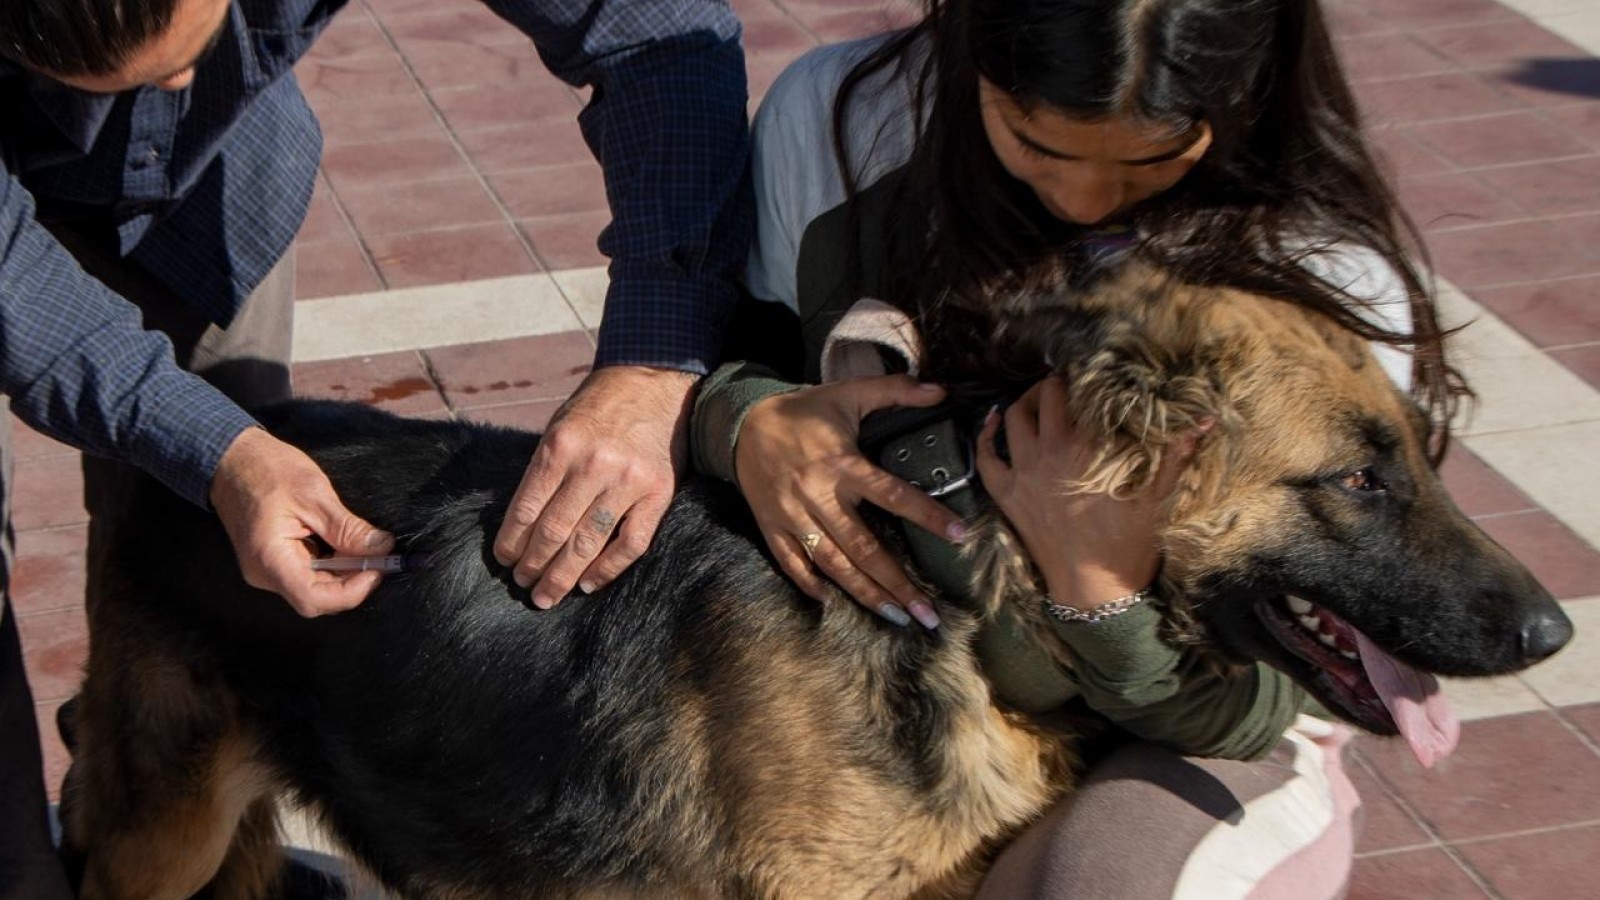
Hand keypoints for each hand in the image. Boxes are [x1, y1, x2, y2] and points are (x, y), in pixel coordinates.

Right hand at [210, 426, 395, 616]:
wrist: (232, 459)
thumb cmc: (267, 470)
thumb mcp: (314, 495)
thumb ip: (348, 528)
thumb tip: (383, 549)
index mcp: (270, 559)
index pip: (313, 598)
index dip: (352, 591)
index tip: (378, 568)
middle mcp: (265, 574)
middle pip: (317, 598)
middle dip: (353, 581)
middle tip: (380, 557)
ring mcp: (267, 570)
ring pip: (315, 589)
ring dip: (345, 573)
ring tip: (365, 548)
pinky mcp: (274, 563)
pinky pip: (308, 575)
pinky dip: (332, 565)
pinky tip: (346, 546)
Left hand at [494, 365, 694, 608]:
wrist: (653, 381)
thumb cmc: (599, 407)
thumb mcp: (559, 427)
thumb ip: (544, 471)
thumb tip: (522, 525)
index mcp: (560, 446)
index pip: (526, 509)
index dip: (511, 542)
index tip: (504, 561)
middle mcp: (593, 464)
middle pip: (554, 532)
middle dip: (533, 565)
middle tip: (523, 584)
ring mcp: (628, 481)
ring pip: (588, 543)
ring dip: (563, 575)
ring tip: (547, 594)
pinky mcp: (658, 493)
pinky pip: (631, 543)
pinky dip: (607, 569)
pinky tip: (588, 583)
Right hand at [735, 374, 967, 628]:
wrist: (742, 422)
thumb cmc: (804, 410)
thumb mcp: (848, 392)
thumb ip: (894, 391)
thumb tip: (940, 390)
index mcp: (842, 464)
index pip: (892, 494)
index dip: (927, 514)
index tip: (958, 535)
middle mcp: (819, 496)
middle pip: (865, 548)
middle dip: (898, 583)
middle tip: (928, 614)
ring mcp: (793, 516)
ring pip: (834, 564)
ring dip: (866, 594)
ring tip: (897, 617)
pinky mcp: (772, 527)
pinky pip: (792, 563)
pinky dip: (811, 585)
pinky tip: (834, 603)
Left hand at [975, 378, 1195, 609]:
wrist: (1094, 589)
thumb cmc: (1128, 544)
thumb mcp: (1158, 497)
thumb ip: (1177, 453)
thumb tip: (1204, 419)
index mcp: (1088, 450)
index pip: (1085, 396)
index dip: (1091, 379)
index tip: (1098, 373)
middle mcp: (1050, 453)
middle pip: (1046, 397)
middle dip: (1057, 383)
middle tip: (1069, 382)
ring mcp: (1023, 473)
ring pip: (1014, 418)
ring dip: (1025, 400)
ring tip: (1040, 397)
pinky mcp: (1006, 495)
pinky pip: (986, 457)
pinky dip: (986, 434)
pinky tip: (994, 419)